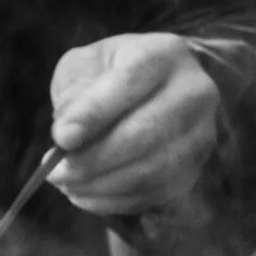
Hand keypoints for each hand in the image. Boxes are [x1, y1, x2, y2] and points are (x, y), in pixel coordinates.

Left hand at [47, 32, 218, 216]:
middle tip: (55, 171)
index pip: (130, 82)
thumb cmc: (110, 72)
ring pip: (152, 170)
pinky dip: (114, 201)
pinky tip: (84, 194)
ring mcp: (201, 135)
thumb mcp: (84, 65)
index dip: (94, 113)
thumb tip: (67, 134)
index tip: (61, 138)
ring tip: (64, 183)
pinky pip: (155, 194)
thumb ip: (74, 91)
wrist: (154, 88)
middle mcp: (194, 93)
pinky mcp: (195, 169)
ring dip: (100, 185)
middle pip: (145, 133)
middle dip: (93, 159)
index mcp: (163, 54)